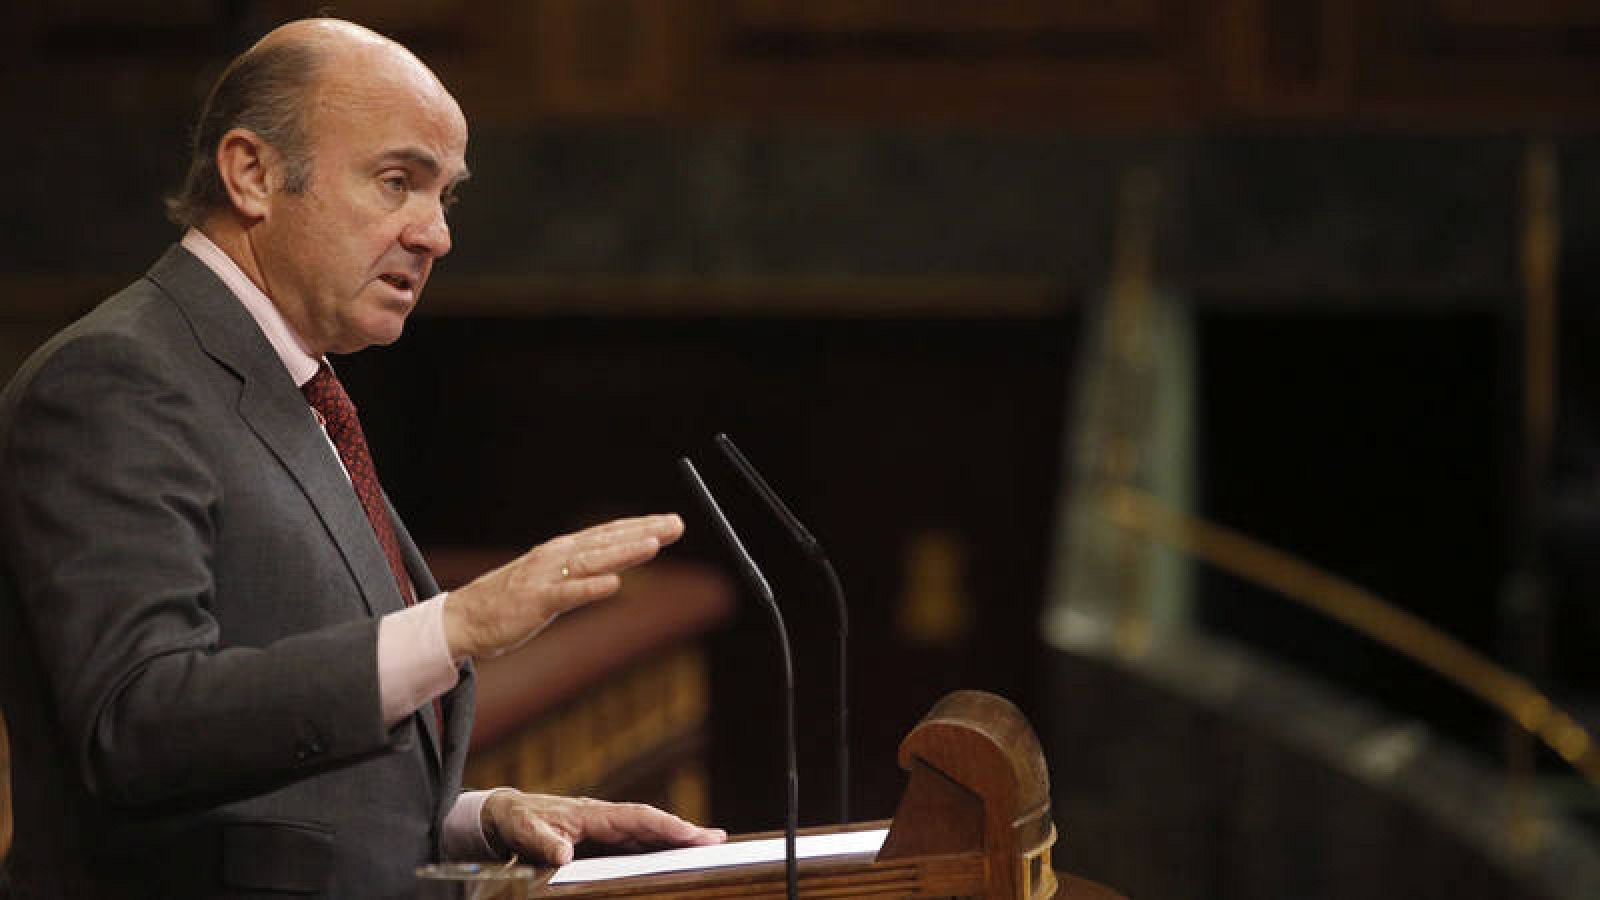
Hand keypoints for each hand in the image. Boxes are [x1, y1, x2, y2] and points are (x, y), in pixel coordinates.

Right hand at [443, 513, 684, 659]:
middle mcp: (556, 557)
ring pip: (592, 561)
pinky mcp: (535, 602)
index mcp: (561, 550)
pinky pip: (567, 595)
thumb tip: (616, 566)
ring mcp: (545, 578)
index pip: (608, 533)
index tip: (672, 522)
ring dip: (624, 552)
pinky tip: (614, 584)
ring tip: (654, 544)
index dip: (642, 526)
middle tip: (676, 524)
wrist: (465, 619)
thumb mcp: (551, 579)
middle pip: (607, 541)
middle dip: (644, 532)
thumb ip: (581, 570)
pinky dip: (590, 588)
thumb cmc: (511, 600)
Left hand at [482, 790, 726, 864]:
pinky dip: (657, 845)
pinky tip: (672, 855)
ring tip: (706, 846)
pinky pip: (635, 842)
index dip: (668, 826)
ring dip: (675, 839)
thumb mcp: (525, 831)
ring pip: (647, 832)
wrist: (506, 814)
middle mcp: (606, 817)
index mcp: (594, 813)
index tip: (694, 834)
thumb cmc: (518, 820)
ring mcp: (606, 827)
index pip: (639, 819)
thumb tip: (564, 854)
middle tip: (718, 840)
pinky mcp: (602, 838)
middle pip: (652, 824)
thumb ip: (545, 842)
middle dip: (685, 831)